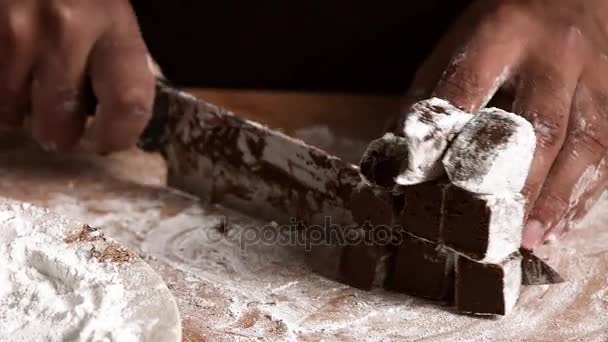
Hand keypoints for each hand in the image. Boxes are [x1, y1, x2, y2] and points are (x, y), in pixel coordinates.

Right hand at [0, 0, 154, 152]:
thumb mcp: (112, 9)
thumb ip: (120, 58)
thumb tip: (125, 113)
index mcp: (112, 25)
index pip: (129, 102)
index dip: (120, 134)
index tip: (108, 140)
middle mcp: (63, 29)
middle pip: (58, 124)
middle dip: (59, 131)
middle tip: (59, 118)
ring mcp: (11, 32)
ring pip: (10, 113)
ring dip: (19, 108)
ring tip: (28, 78)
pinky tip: (8, 64)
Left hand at [402, 0, 607, 247]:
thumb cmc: (506, 25)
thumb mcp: (461, 41)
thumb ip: (433, 91)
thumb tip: (399, 151)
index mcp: (502, 34)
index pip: (468, 87)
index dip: (445, 135)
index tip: (422, 179)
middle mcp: (554, 57)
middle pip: (538, 126)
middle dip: (515, 182)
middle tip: (490, 227)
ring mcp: (594, 79)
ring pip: (582, 145)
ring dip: (554, 198)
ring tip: (527, 238)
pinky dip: (584, 195)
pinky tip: (561, 224)